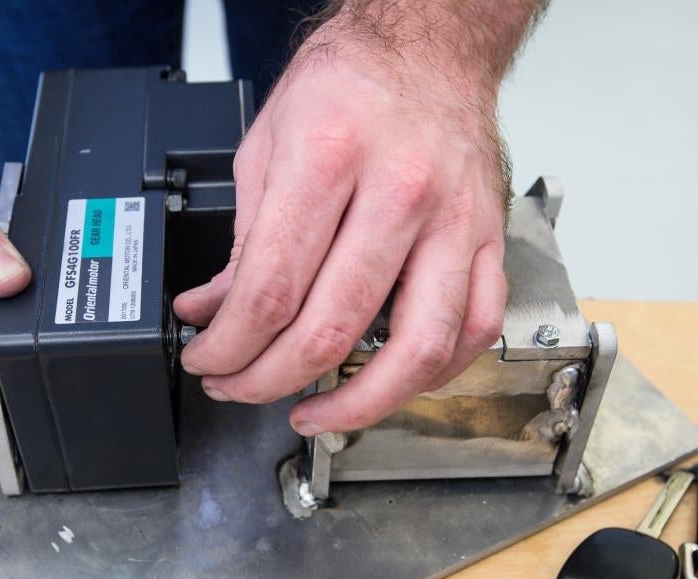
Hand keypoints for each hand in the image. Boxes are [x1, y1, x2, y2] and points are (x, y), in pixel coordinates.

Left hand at [174, 11, 513, 434]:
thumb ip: (240, 239)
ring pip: (415, 350)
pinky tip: (389, 383)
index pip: (269, 290)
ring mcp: (454, 222)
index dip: (227, 347)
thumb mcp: (266, 146)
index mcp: (328, 159)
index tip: (207, 360)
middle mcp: (400, 193)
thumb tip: (210, 309)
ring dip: (355, 404)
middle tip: (237, 387)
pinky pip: (473, 331)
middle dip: (267, 380)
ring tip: (313, 414)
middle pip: (330, 329)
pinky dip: (429, 376)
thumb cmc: (349, 82)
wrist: (431, 45)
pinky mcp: (490, 240)